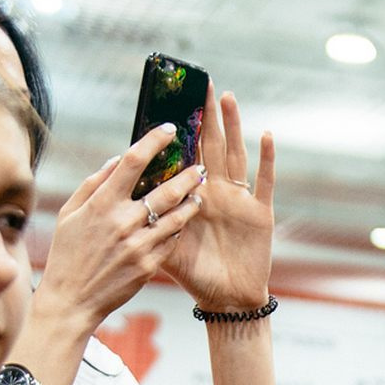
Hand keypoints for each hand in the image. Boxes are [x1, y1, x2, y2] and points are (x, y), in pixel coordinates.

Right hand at [32, 125, 202, 334]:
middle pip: (166, 189)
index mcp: (101, 204)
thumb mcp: (69, 214)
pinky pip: (172, 241)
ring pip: (177, 216)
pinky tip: (183, 221)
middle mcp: (123, 222)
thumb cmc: (67, 254)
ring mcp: (139, 245)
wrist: (72, 300)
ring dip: (192, 201)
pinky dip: (179, 228)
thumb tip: (117, 160)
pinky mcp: (149, 266)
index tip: (169, 130)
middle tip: (200, 165)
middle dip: (187, 173)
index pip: (133, 161)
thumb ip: (94, 184)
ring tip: (199, 192)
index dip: (154, 141)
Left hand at [153, 87, 274, 313]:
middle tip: (200, 84)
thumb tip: (117, 200)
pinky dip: (267, 159)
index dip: (179, 131)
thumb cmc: (195, 276)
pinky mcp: (260, 214)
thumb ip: (145, 223)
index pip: (184, 156)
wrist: (226, 301)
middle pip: (211, 146)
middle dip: (205, 116)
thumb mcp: (163, 247)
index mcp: (192, 197)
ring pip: (236, 155)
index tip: (170, 102)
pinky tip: (266, 135)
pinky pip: (264, 182)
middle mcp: (217, 192)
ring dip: (233, 126)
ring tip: (226, 97)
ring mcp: (239, 200)